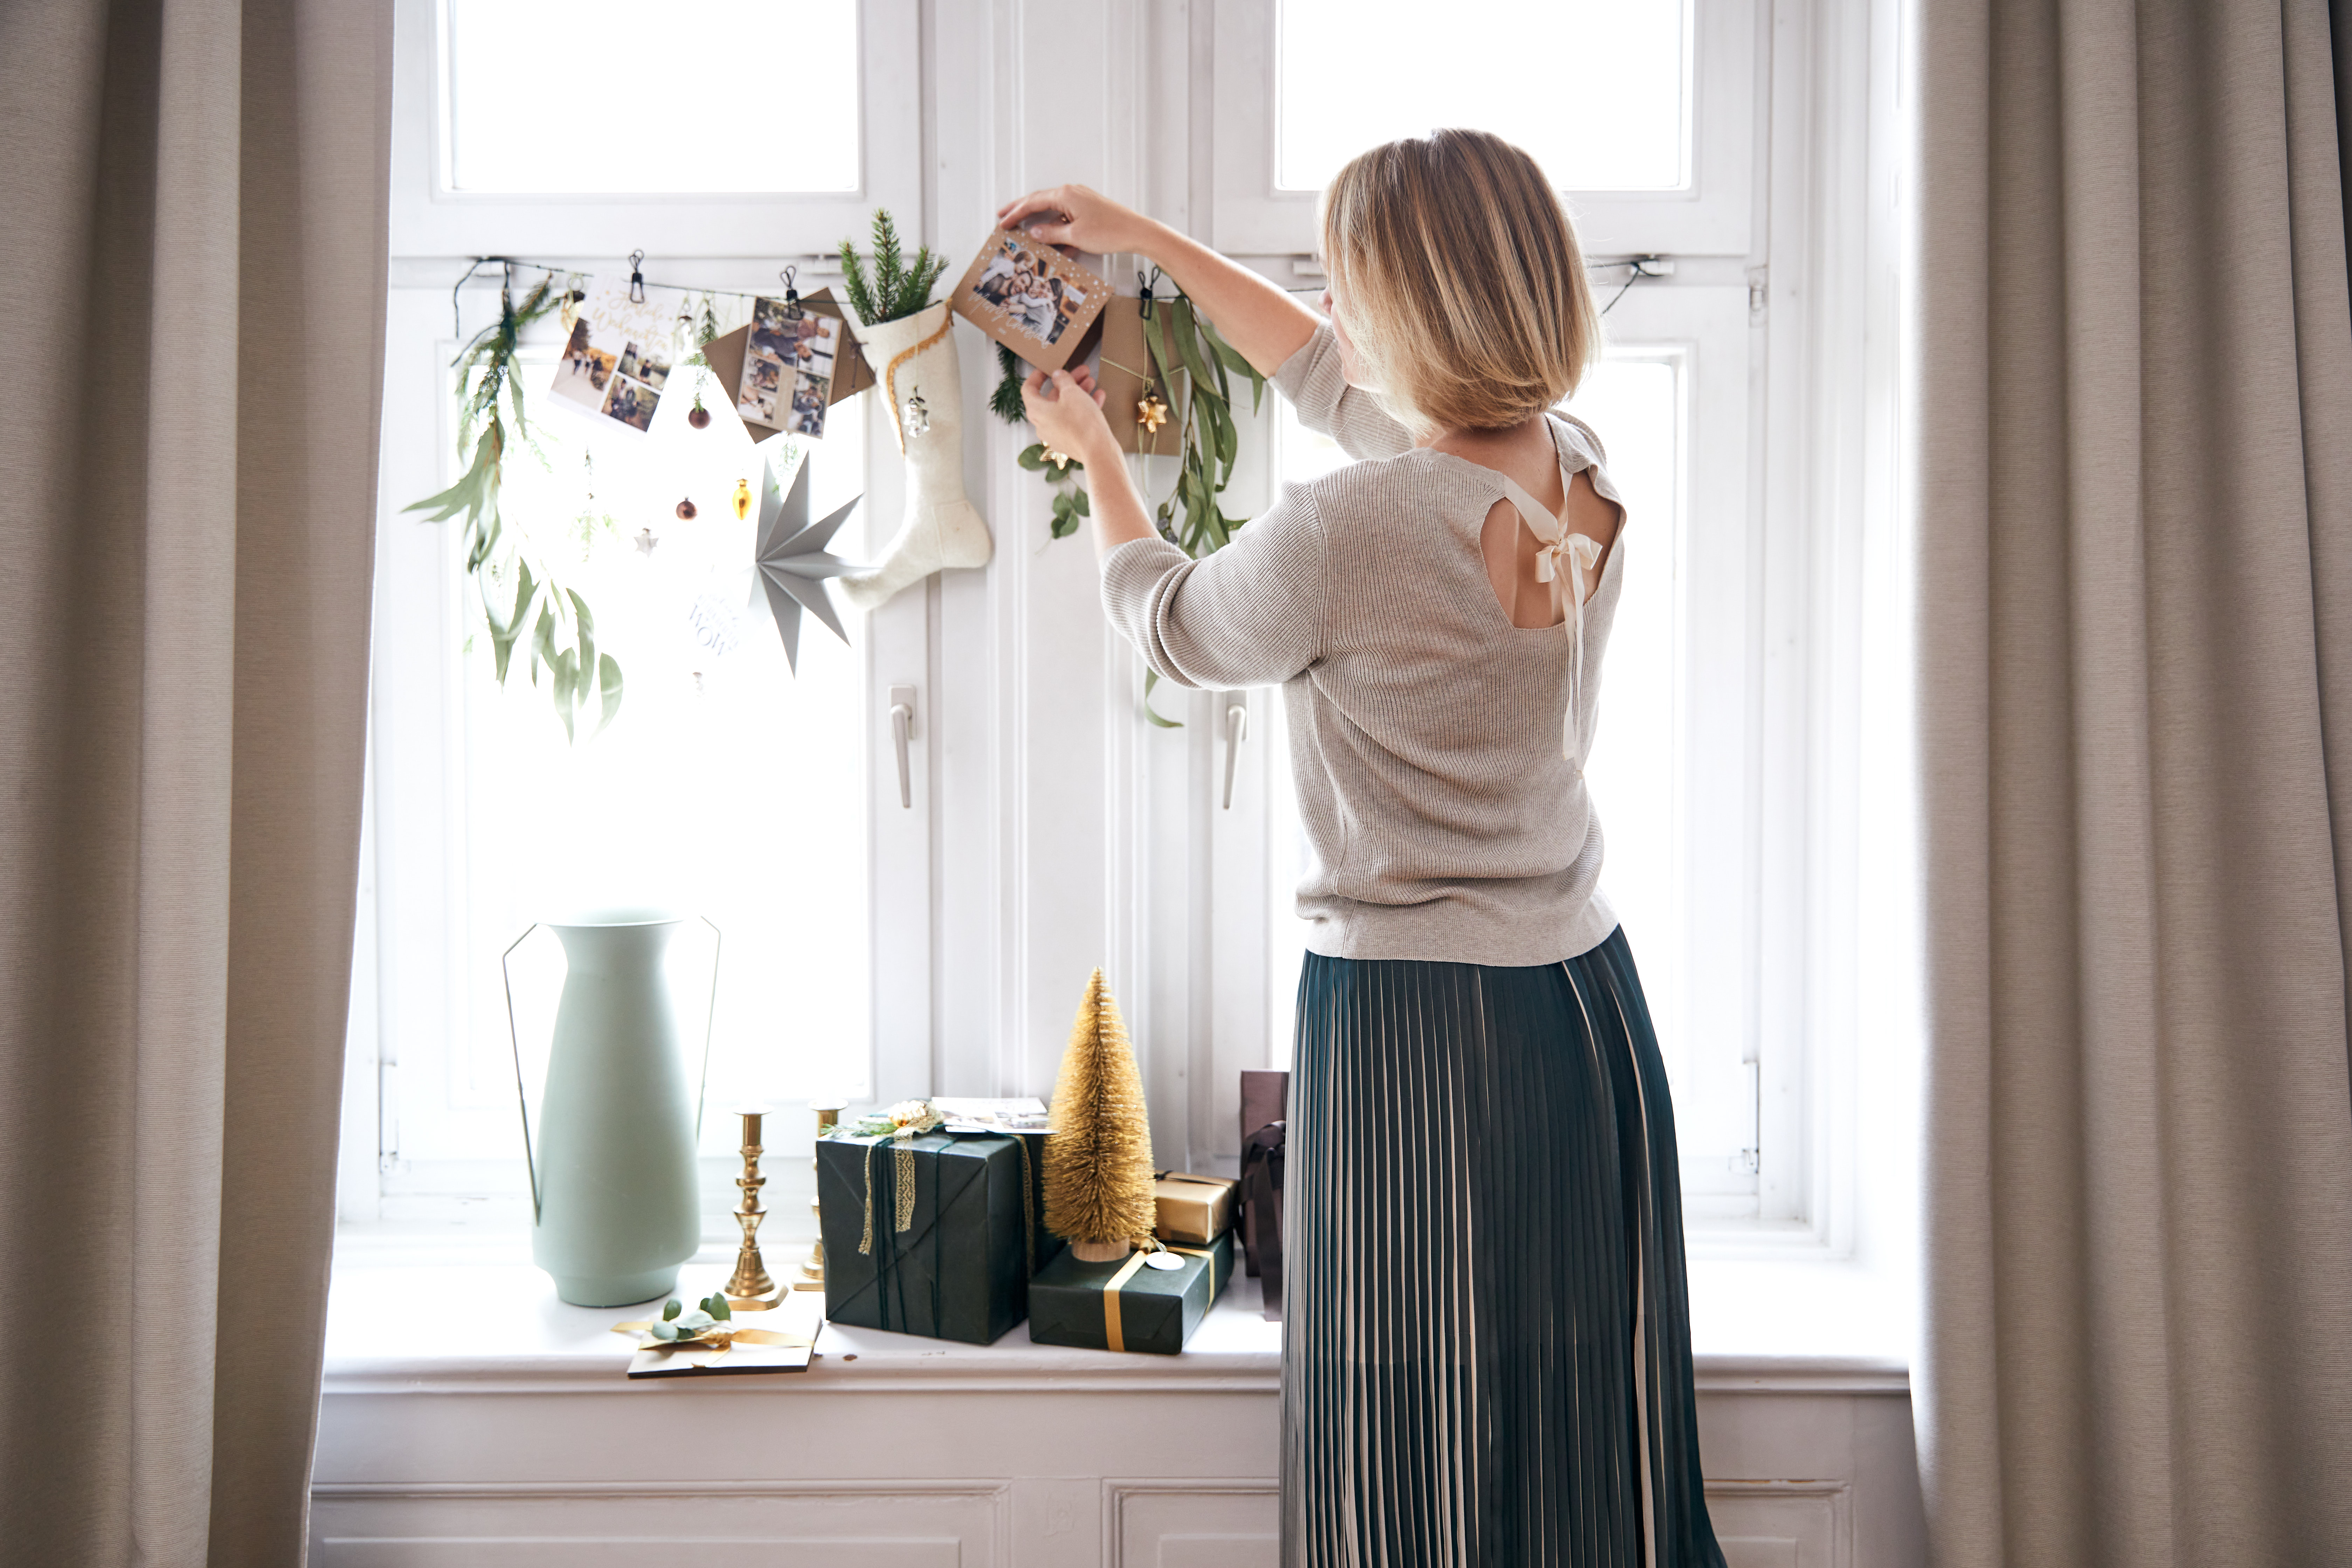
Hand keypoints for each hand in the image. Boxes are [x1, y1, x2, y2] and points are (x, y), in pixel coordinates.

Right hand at [995, 184, 1154, 256]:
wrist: (1137, 232)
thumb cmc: (1109, 231)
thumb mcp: (1075, 236)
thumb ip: (1051, 233)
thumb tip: (1035, 232)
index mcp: (1065, 194)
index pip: (1033, 202)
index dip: (1016, 213)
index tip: (1002, 221)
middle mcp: (1071, 193)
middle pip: (1040, 201)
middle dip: (1021, 211)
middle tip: (1003, 216)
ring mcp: (1080, 200)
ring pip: (1053, 211)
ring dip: (1041, 224)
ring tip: (1025, 233)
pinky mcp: (1088, 210)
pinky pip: (1067, 219)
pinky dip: (1059, 231)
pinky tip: (1057, 248)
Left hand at [1021, 366, 1113, 466]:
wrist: (1098, 452)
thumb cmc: (1081, 422)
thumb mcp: (1072, 393)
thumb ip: (1063, 380)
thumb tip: (1058, 376)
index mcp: (1037, 411)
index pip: (1028, 389)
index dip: (1037, 376)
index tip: (1047, 368)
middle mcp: (1043, 424)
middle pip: (1052, 397)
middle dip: (1068, 382)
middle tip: (1081, 371)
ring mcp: (1057, 434)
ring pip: (1065, 408)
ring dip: (1078, 392)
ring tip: (1092, 381)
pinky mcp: (1070, 441)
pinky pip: (1075, 420)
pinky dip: (1084, 407)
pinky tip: (1099, 396)